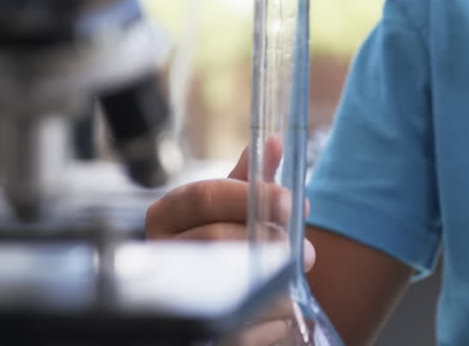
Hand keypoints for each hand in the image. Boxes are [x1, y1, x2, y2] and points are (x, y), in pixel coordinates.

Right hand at [146, 139, 317, 345]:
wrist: (211, 298)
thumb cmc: (225, 240)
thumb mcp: (235, 206)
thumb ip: (254, 178)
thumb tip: (277, 142)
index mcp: (169, 214)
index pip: (203, 195)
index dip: (251, 196)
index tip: (290, 202)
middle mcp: (161, 252)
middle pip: (216, 240)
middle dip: (269, 243)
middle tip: (307, 253)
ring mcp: (171, 292)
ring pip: (227, 285)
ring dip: (273, 285)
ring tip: (292, 282)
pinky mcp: (193, 332)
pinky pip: (235, 330)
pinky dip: (268, 323)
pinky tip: (278, 313)